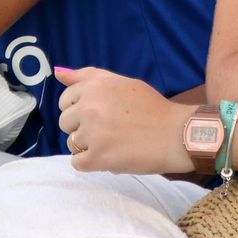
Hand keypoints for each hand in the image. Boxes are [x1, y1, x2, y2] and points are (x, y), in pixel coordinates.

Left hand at [56, 66, 193, 174]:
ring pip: (72, 143)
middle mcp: (89, 107)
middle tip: (109, 130)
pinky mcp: (99, 158)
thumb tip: (58, 73)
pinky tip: (108, 157)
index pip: (65, 101)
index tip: (100, 115)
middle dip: (82, 128)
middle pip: (65, 123)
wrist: (178, 135)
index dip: (81, 109)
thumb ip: (88, 76)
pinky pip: (77, 163)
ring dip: (88, 146)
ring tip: (113, 143)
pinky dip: (90, 163)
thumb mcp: (121, 82)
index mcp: (94, 87)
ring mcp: (93, 133)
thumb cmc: (152, 108)